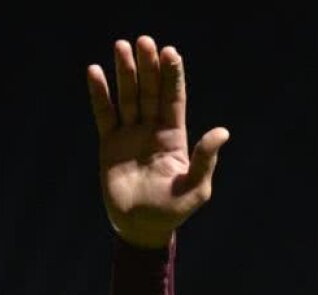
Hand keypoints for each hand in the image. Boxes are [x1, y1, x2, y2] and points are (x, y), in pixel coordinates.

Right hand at [87, 36, 229, 247]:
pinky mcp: (109, 144)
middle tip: (144, 41)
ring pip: (128, 97)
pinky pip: (104, 114)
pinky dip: (99, 94)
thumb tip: (222, 132)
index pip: (174, 100)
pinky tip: (95, 72)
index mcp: (175, 138)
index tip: (170, 52)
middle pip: (150, 91)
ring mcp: (130, 135)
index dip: (173, 76)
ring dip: (125, 72)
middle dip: (148, 66)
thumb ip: (205, 160)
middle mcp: (152, 130)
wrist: (140, 229)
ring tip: (121, 46)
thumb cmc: (172, 212)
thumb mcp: (195, 188)